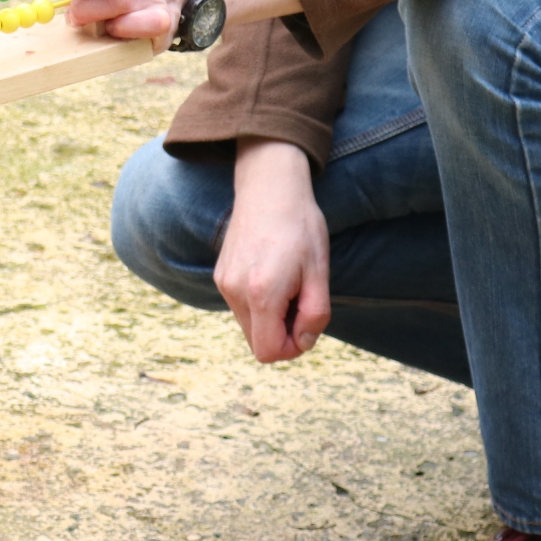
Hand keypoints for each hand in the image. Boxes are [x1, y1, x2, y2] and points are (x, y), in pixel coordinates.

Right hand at [214, 138, 331, 362]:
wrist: (269, 189)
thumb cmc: (301, 228)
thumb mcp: (320, 272)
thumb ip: (315, 315)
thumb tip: (302, 341)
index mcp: (262, 293)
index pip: (269, 352)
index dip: (293, 348)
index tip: (308, 322)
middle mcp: (236, 291)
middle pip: (257, 343)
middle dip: (283, 333)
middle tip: (301, 300)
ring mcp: (224, 283)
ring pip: (249, 326)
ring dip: (271, 318)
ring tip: (288, 285)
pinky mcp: (221, 275)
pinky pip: (241, 307)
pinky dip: (259, 303)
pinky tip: (272, 274)